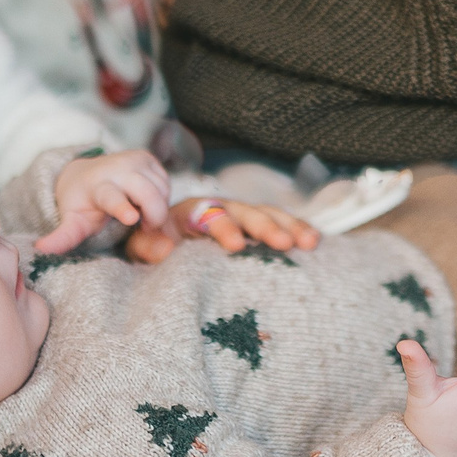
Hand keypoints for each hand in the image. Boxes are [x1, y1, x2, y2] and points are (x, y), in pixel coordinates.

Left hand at [32, 150, 170, 256]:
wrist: (84, 174)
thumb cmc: (81, 205)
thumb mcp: (72, 222)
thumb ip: (62, 237)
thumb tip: (39, 249)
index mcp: (97, 187)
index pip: (111, 197)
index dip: (122, 207)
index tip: (132, 218)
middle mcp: (117, 168)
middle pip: (148, 194)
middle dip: (156, 215)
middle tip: (147, 228)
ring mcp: (134, 159)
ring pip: (162, 190)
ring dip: (158, 207)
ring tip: (141, 213)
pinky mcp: (147, 157)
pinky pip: (167, 183)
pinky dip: (162, 196)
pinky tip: (145, 200)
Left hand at [128, 198, 320, 265]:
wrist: (162, 237)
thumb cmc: (153, 244)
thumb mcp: (141, 246)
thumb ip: (147, 247)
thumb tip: (162, 248)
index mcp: (191, 210)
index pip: (210, 215)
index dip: (224, 228)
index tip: (236, 245)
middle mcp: (221, 208)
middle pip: (246, 213)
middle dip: (266, 227)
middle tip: (284, 244)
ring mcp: (241, 217)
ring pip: (268, 216)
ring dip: (290, 227)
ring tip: (309, 242)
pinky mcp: (254, 228)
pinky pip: (278, 225)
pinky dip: (296, 230)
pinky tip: (315, 241)